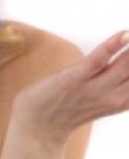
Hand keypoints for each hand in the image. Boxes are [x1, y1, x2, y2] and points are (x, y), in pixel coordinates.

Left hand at [12, 31, 128, 148]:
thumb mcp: (104, 97)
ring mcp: (95, 87)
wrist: (38, 123)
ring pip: (128, 64)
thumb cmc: (69, 106)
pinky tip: (124, 35)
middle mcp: (116, 94)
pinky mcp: (74, 78)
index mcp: (125, 99)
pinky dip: (112, 46)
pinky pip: (97, 60)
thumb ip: (122, 80)